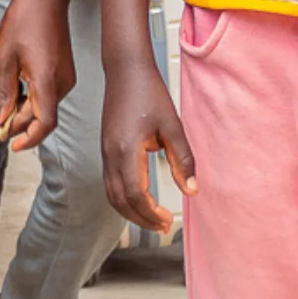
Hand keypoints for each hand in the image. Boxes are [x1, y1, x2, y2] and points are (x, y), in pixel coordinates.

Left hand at [0, 0, 73, 151]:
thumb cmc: (24, 21)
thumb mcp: (4, 58)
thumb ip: (2, 93)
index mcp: (48, 81)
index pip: (44, 123)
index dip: (27, 139)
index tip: (10, 147)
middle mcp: (61, 83)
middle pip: (38, 118)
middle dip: (10, 126)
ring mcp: (64, 78)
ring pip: (40, 107)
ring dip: (16, 109)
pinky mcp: (61, 72)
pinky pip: (44, 94)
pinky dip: (25, 97)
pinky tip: (5, 87)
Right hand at [98, 59, 192, 235]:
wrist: (126, 71)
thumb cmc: (150, 94)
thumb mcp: (173, 126)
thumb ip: (182, 160)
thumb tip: (192, 191)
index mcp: (127, 150)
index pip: (135, 193)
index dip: (151, 212)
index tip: (168, 220)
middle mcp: (111, 155)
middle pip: (119, 201)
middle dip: (140, 219)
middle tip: (162, 227)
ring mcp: (105, 153)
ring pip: (112, 194)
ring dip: (130, 211)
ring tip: (152, 219)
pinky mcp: (106, 150)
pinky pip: (110, 183)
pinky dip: (124, 198)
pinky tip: (141, 199)